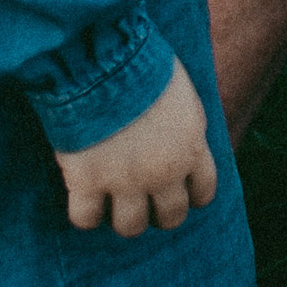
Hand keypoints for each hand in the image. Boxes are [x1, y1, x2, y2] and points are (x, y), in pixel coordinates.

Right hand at [54, 58, 218, 237]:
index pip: (204, 190)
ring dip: (124, 218)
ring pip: (130, 226)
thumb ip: (186, 124)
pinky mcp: (87, 181)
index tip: (181, 193)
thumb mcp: (182, 94)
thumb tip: (184, 136)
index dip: (191, 195)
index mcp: (192, 147)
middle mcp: (164, 172)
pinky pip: (86, 218)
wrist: (103, 60)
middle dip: (159, 212)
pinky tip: (82, 199)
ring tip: (112, 205)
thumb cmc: (143, 63)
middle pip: (171, 216)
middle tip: (144, 202)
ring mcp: (125, 181)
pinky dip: (84, 214)